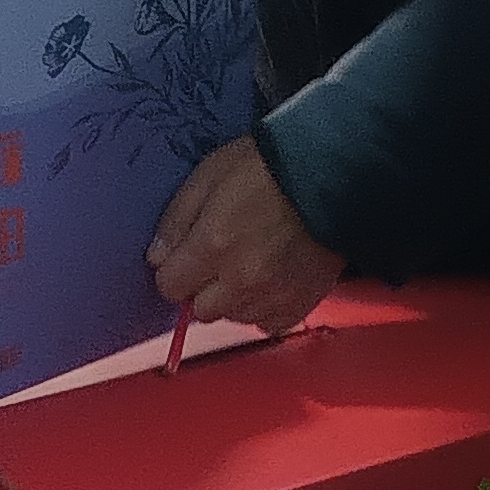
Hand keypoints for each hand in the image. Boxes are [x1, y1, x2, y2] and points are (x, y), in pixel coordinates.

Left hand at [148, 136, 341, 334]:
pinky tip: (271, 278)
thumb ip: (177, 219)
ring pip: (233, 316)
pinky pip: (267, 323)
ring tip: (251, 261)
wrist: (333, 173)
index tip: (188, 255)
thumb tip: (156, 256)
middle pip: (199, 309)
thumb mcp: (211, 174)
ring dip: (233, 297)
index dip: (175, 269)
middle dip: (202, 286)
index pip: (169, 286)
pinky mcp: (299, 303)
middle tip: (222, 255)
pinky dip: (264, 306)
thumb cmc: (273, 166)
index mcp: (213, 245)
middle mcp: (240, 279)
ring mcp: (272, 295)